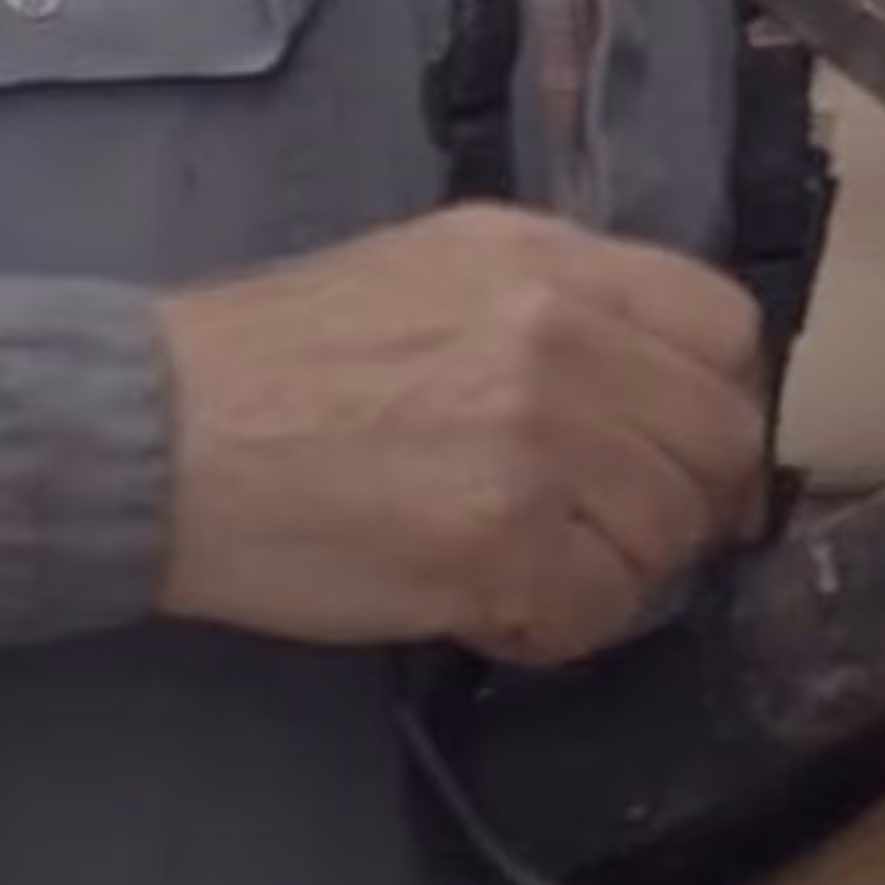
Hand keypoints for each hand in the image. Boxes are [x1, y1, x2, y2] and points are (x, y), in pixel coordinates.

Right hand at [155, 202, 768, 665]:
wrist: (161, 428)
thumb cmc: (276, 355)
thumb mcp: (432, 271)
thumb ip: (553, 305)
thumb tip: (650, 382)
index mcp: (544, 256)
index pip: (723, 326)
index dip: (718, 402)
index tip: (686, 455)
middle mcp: (559, 332)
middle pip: (717, 440)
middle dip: (678, 504)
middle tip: (602, 535)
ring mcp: (537, 438)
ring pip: (665, 536)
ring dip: (612, 573)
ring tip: (521, 566)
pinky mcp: (499, 542)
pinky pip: (596, 612)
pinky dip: (554, 627)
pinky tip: (485, 604)